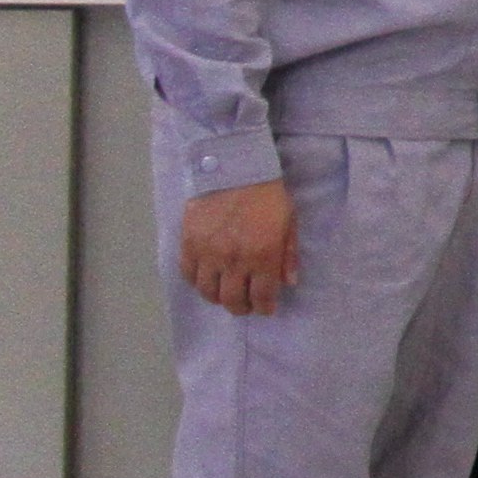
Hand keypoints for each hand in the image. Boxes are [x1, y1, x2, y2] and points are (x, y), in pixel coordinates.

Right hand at [178, 178, 297, 316]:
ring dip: (218, 298)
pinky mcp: (189, 244)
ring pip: (208, 292)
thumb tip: (288, 283)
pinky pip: (188, 275)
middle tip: (246, 306)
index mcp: (263, 255)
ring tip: (225, 294)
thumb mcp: (289, 221)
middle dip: (242, 308)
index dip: (264, 307)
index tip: (266, 308)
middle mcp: (234, 260)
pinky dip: (197, 282)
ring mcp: (208, 254)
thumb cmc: (267, 194)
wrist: (232, 169)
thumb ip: (289, 254)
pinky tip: (206, 279)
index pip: (262, 296)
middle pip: (233, 300)